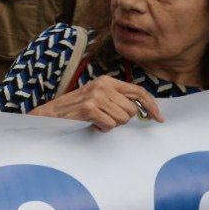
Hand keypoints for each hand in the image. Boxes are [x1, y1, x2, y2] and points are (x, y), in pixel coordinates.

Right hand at [31, 77, 162, 131]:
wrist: (49, 115)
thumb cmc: (76, 110)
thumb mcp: (98, 98)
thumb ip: (118, 99)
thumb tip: (143, 110)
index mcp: (107, 81)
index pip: (138, 91)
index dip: (151, 106)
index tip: (159, 118)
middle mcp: (102, 85)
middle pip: (132, 109)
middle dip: (122, 119)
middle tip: (106, 119)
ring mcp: (95, 96)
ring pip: (122, 119)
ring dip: (111, 125)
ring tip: (96, 121)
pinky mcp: (89, 108)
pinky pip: (110, 125)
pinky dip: (102, 129)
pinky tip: (91, 124)